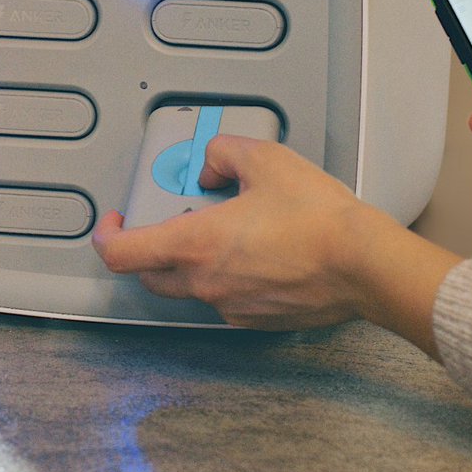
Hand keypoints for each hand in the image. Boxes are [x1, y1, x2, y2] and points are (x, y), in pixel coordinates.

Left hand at [93, 136, 460, 355]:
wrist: (364, 265)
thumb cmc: (320, 219)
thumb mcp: (265, 159)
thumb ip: (223, 153)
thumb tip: (211, 165)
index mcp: (195, 246)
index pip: (121, 253)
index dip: (106, 235)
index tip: (113, 220)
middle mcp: (205, 283)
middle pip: (149, 274)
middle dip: (147, 247)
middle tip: (168, 220)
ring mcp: (230, 305)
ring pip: (188, 287)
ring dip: (190, 261)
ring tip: (221, 230)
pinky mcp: (256, 318)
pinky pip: (223, 297)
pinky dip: (224, 276)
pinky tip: (253, 252)